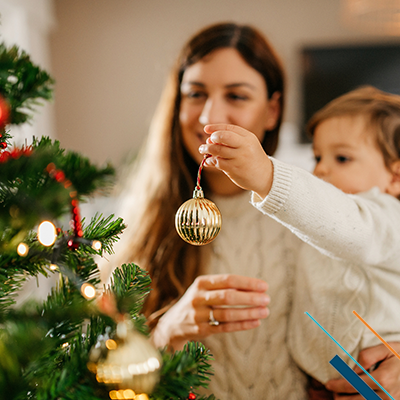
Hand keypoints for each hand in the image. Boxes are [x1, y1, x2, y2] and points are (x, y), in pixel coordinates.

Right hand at [151, 274, 269, 350]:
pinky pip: (224, 328)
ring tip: (265, 312)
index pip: (227, 279)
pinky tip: (255, 322)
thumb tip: (256, 288)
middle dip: (250, 298)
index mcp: (201, 282)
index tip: (264, 286)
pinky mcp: (200, 330)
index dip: (247, 283)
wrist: (173, 324)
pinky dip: (242, 325)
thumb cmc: (198, 302)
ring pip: (227, 314)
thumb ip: (225, 287)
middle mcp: (198, 297)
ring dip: (248, 313)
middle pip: (227, 296)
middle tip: (267, 299)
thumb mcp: (205, 290)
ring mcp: (197, 314)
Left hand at [198, 124, 272, 198]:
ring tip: (203, 150)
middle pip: (223, 137)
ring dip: (207, 149)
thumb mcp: (248, 145)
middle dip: (212, 138)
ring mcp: (239, 157)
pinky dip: (210, 161)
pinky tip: (208, 161)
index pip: (229, 128)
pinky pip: (218, 162)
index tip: (206, 129)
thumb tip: (210, 139)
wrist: (265, 176)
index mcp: (248, 137)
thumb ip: (232, 140)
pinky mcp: (234, 169)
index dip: (216, 127)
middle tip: (207, 142)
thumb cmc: (253, 159)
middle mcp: (244, 145)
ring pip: (218, 150)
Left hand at [326, 342, 399, 398]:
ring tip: (341, 395)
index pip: (352, 385)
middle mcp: (387, 396)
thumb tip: (353, 369)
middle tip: (333, 391)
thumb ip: (367, 357)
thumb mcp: (385, 349)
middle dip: (340, 396)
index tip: (328, 384)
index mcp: (382, 380)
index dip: (337, 386)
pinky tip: (354, 397)